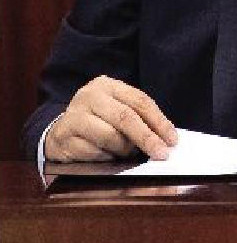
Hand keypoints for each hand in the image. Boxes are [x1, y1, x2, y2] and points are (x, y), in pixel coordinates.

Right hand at [44, 76, 175, 161]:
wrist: (59, 130)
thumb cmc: (96, 119)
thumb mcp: (116, 109)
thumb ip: (137, 117)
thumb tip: (164, 138)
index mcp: (107, 85)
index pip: (140, 101)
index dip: (159, 121)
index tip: (172, 140)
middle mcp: (89, 96)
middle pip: (126, 117)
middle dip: (147, 138)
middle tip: (161, 154)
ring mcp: (73, 116)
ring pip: (110, 137)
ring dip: (124, 150)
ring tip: (127, 154)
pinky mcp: (63, 137)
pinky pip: (93, 152)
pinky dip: (105, 158)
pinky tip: (106, 156)